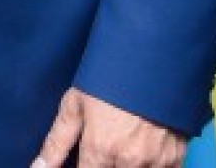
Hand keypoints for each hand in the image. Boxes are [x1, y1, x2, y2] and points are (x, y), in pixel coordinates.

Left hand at [33, 87, 186, 167]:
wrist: (154, 58)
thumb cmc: (110, 76)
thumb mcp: (75, 103)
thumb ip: (57, 142)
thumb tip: (38, 167)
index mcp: (101, 148)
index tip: (86, 159)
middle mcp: (129, 160)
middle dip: (106, 165)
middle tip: (107, 144)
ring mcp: (156, 160)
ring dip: (127, 166)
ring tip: (124, 140)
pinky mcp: (177, 157)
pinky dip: (150, 165)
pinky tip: (143, 146)